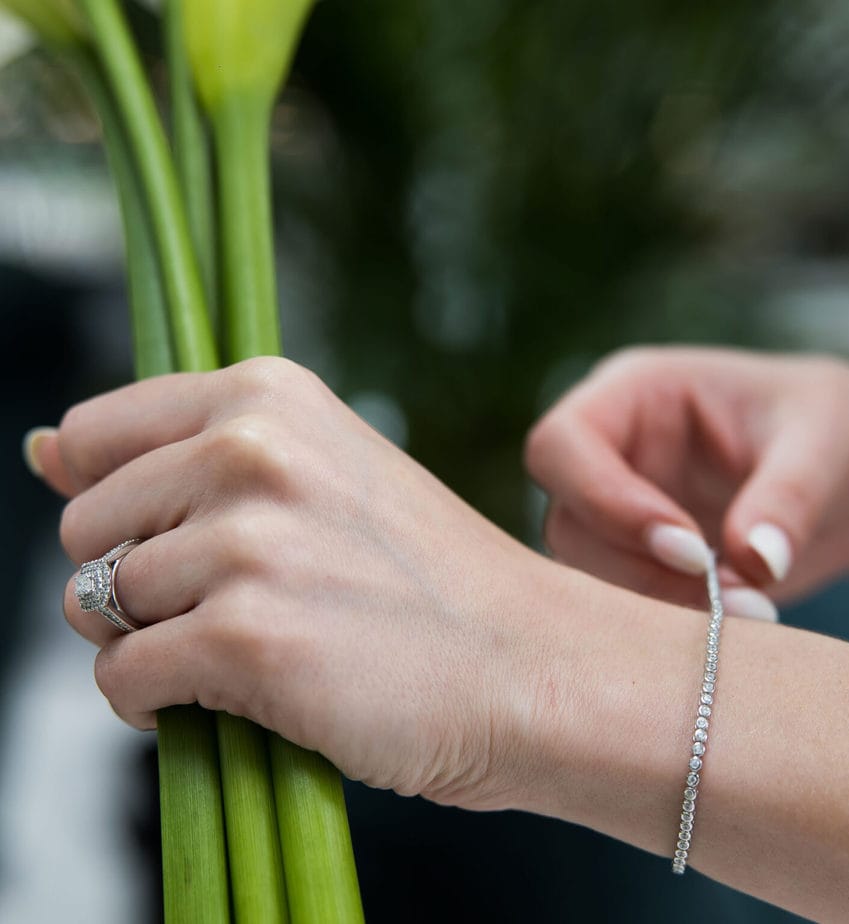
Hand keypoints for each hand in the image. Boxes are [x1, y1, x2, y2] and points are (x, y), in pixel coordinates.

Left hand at [31, 357, 551, 809]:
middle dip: (133, 577)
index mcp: (268, 394)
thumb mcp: (321, 472)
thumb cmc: (426, 575)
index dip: (118, 500)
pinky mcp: (244, 639)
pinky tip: (232, 698)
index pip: (96, 433)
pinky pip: (121, 679)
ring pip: (97, 606)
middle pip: (85, 527)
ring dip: (152, 642)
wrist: (526, 660)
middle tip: (228, 603)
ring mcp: (246, 544)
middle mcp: (250, 451)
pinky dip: (155, 704)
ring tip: (247, 649)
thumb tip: (42, 450)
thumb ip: (182, 455)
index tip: (169, 536)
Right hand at [525, 346, 848, 613]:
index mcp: (634, 392)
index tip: (690, 549)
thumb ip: (790, 494)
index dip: (604, 499)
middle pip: (564, 516)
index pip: (562, 442)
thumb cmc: (835, 430)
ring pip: (583, 568)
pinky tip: (731, 619)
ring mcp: (617, 507)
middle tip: (718, 594)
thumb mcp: (827, 442)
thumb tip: (756, 561)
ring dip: (651, 601)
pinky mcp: (636, 558)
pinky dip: (667, 619)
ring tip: (745, 608)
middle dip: (632, 566)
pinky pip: (619, 598)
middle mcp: (610, 450)